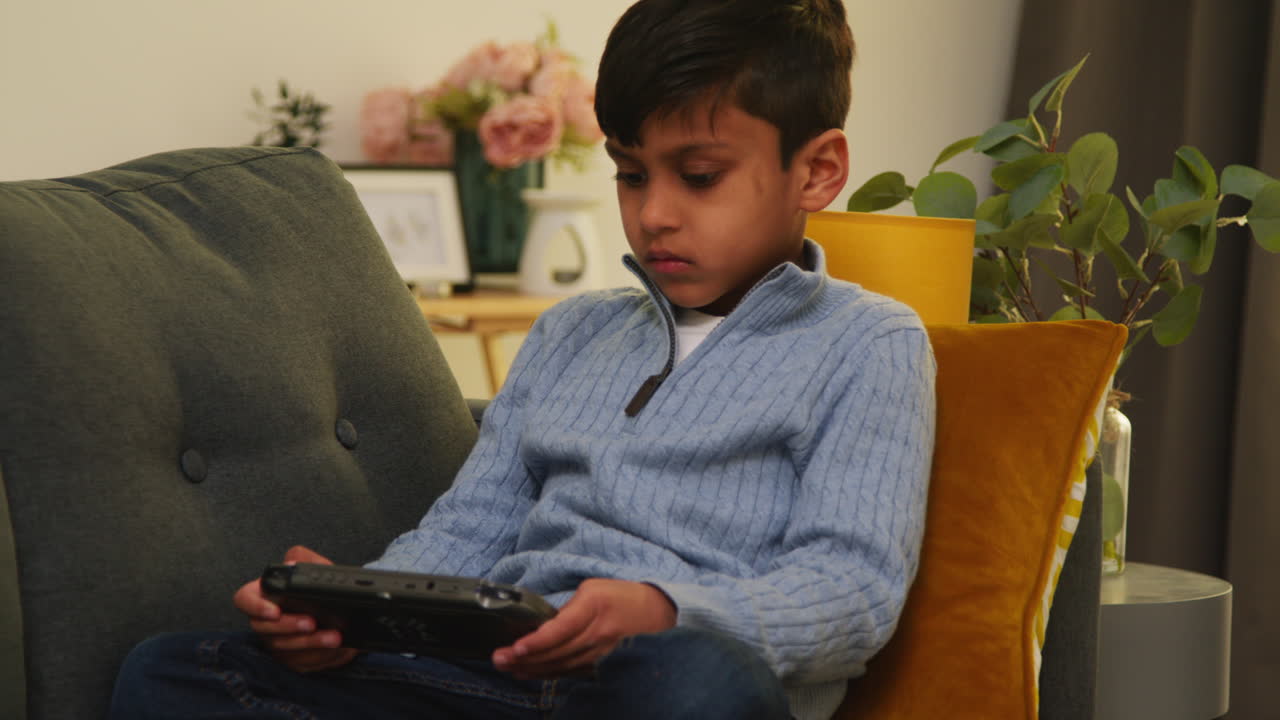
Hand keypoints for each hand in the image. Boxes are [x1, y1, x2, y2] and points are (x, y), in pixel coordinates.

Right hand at [233, 545, 359, 672]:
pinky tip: (336, 650)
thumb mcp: (318, 567)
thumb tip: (294, 563)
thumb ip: (305, 560)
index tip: (275, 611)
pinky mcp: (292, 658)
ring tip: (334, 637)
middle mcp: (265, 620)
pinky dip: (320, 657)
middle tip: (312, 622)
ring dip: (310, 644)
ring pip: (283, 648)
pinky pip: (300, 663)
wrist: (345, 611)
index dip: (255, 607)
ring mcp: (277, 641)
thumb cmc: (324, 588)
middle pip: (262, 629)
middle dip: (289, 627)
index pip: (244, 599)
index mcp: (265, 594)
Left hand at [492, 578, 675, 678]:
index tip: (517, 647)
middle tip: (499, 659)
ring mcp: (600, 649)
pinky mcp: (600, 659)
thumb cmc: (617, 594)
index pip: (562, 628)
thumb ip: (567, 607)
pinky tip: (529, 672)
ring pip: (562, 664)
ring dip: (533, 668)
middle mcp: (598, 630)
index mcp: (594, 606)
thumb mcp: (591, 588)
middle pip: (558, 651)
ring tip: (508, 668)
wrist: (653, 611)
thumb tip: (538, 624)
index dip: (539, 641)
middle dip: (526, 657)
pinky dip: (548, 672)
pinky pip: (570, 669)